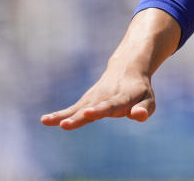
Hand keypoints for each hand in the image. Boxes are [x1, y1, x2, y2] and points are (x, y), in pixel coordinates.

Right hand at [40, 8, 180, 129]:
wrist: (127, 68)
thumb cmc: (140, 90)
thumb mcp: (148, 99)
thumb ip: (145, 109)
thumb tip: (139, 116)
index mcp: (123, 97)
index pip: (112, 105)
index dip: (101, 109)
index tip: (90, 112)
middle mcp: (106, 97)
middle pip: (92, 108)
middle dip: (80, 117)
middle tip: (66, 124)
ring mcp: (94, 99)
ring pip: (78, 109)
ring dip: (64, 116)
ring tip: (48, 121)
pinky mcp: (86, 102)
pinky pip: (72, 110)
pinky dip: (60, 115)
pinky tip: (45, 120)